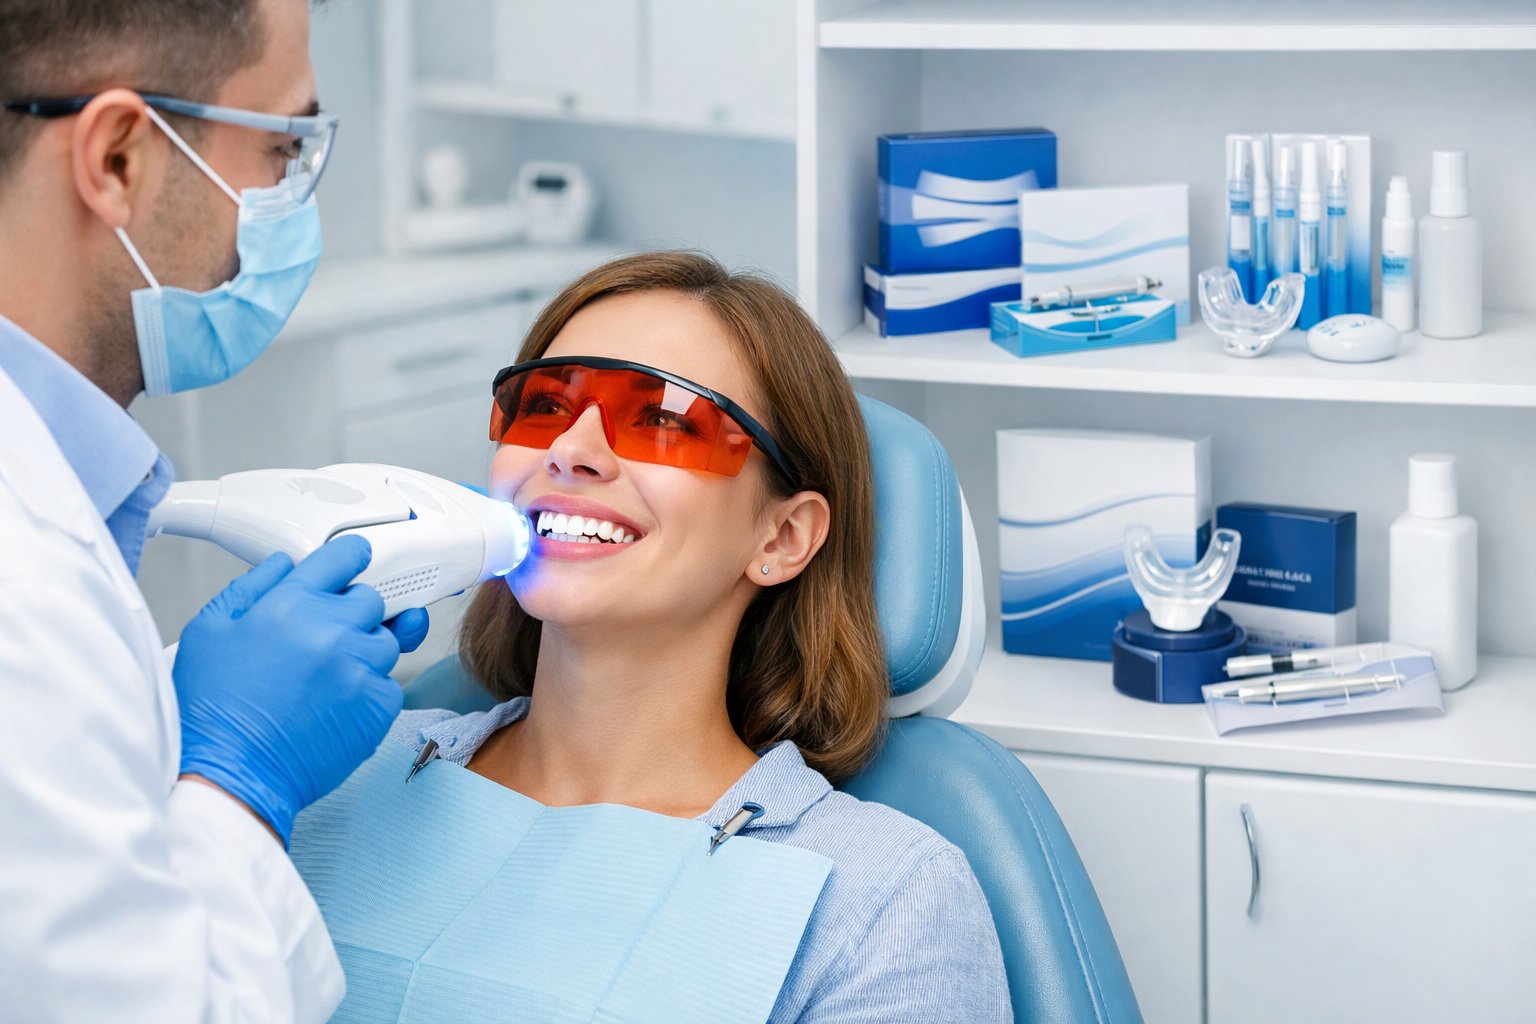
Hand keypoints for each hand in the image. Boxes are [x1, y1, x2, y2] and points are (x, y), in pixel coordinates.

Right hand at [173, 535, 404, 843]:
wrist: (229, 775)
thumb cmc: (210, 710)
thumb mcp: (208, 631)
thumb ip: (250, 587)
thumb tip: (283, 563)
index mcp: (290, 604)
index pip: (343, 557)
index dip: (351, 557)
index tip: (355, 563)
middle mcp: (332, 629)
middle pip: (370, 600)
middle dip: (351, 614)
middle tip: (323, 640)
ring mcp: (360, 667)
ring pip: (385, 641)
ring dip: (362, 652)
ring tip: (324, 680)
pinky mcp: (378, 705)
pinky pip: (389, 683)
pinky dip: (368, 691)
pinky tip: (334, 707)